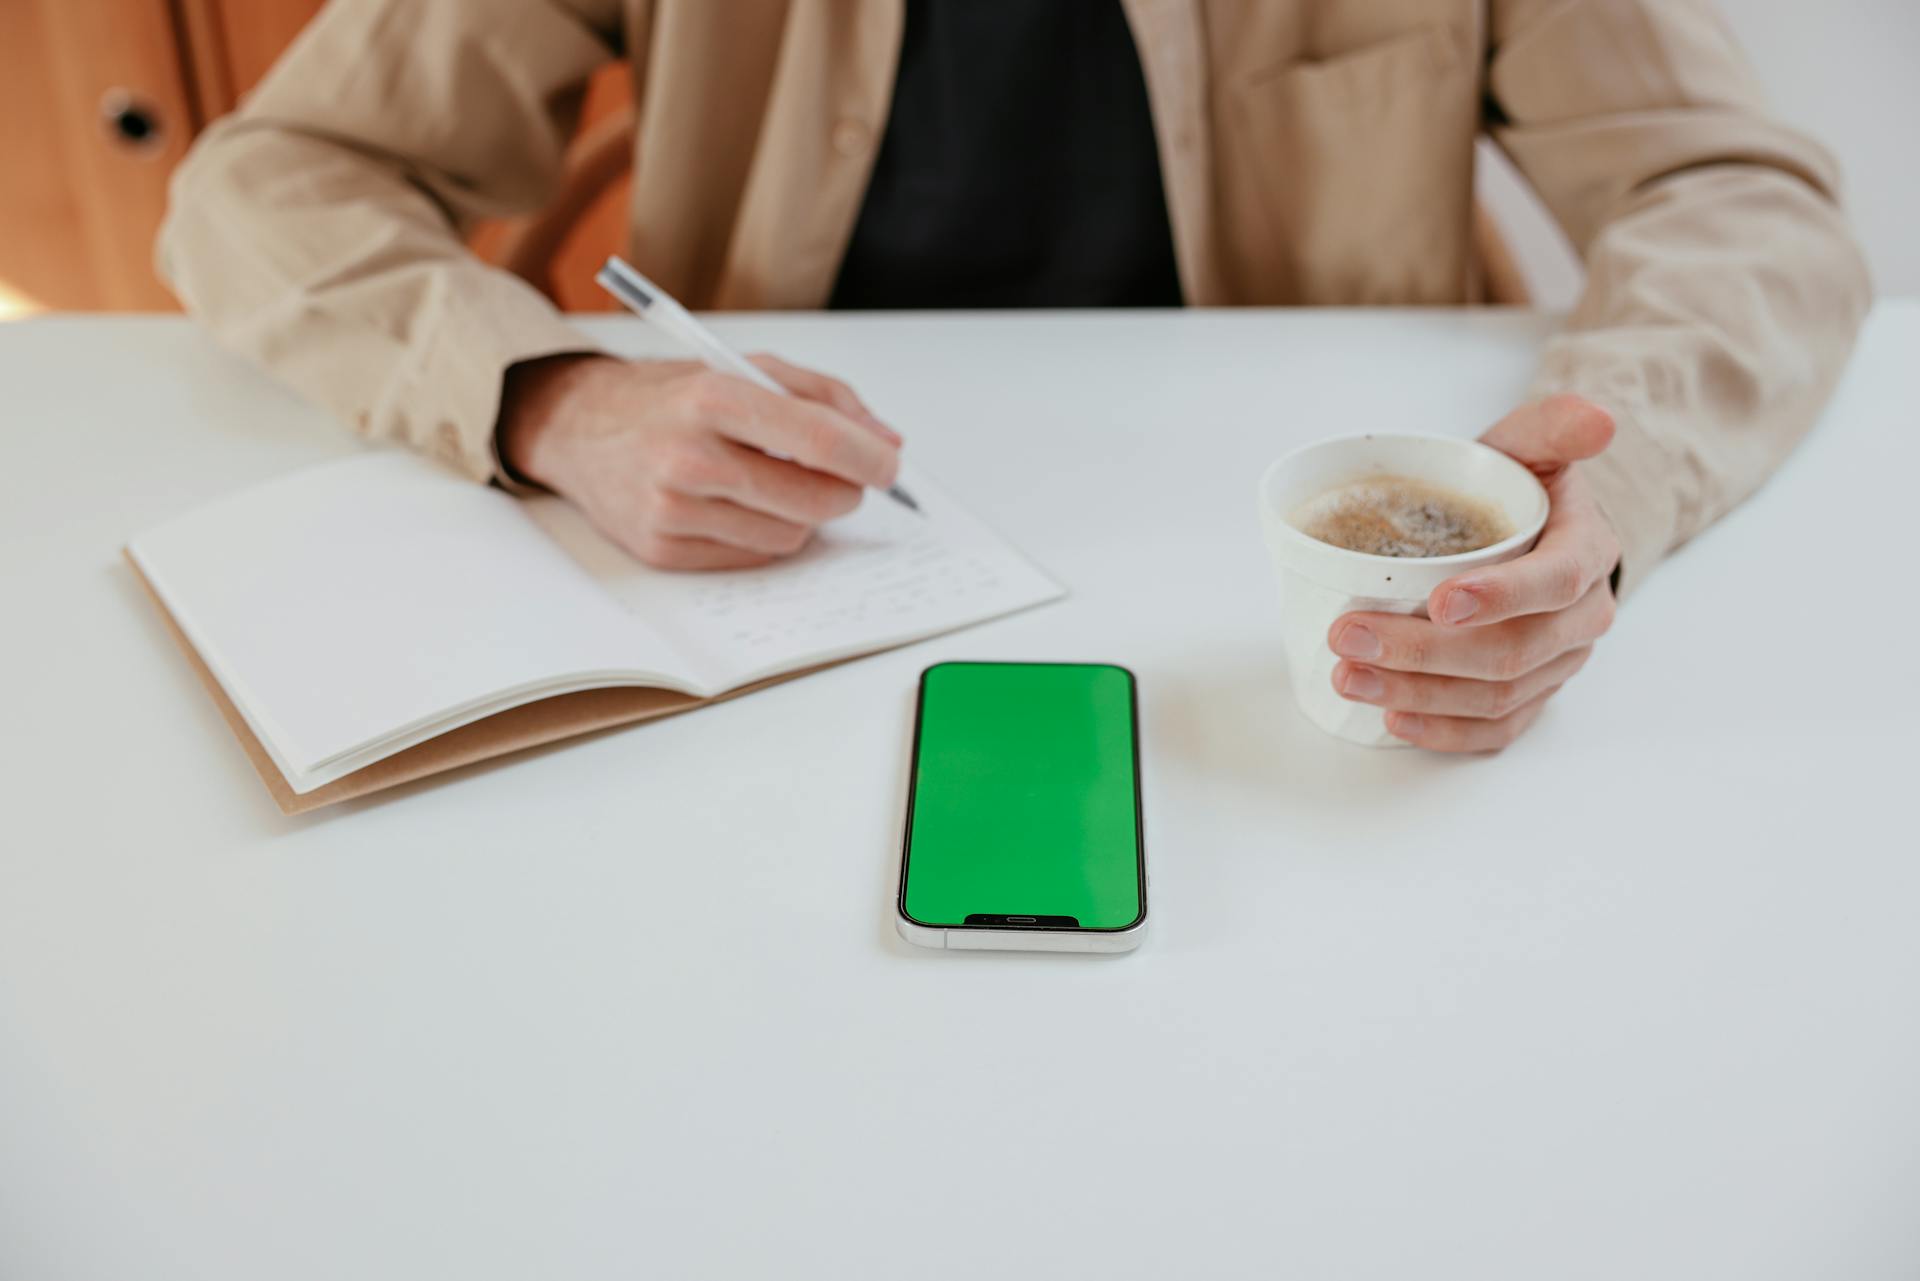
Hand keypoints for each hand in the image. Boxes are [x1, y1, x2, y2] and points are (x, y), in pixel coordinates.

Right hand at [498, 352, 900, 569]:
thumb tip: (885, 443)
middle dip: (844, 493)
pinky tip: (740, 506)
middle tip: (843, 479)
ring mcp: (672, 510)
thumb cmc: (671, 396)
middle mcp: (688, 456)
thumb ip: (823, 398)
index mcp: (713, 397)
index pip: (816, 439)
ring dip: (802, 517)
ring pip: (788, 538)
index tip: (889, 466)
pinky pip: (751, 558)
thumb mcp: (744, 368)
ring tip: (776, 485)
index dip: (867, 459)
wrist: (578, 427)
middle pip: (811, 499)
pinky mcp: (662, 550)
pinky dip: (762, 535)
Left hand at [1327, 395, 1620, 751]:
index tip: (1437, 600)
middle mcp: (1582, 618)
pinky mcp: (1532, 696)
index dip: (1501, 596)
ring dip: (1419, 695)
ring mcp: (1559, 665)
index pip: (1556, 581)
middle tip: (1349, 637)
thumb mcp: (1531, 445)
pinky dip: (1446, 733)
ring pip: (1496, 696)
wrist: (1536, 535)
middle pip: (1511, 651)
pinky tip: (1393, 722)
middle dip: (1425, 651)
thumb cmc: (1519, 490)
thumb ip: (1553, 426)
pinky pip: (1498, 730)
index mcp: (1587, 553)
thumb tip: (1598, 420)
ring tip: (1349, 677)